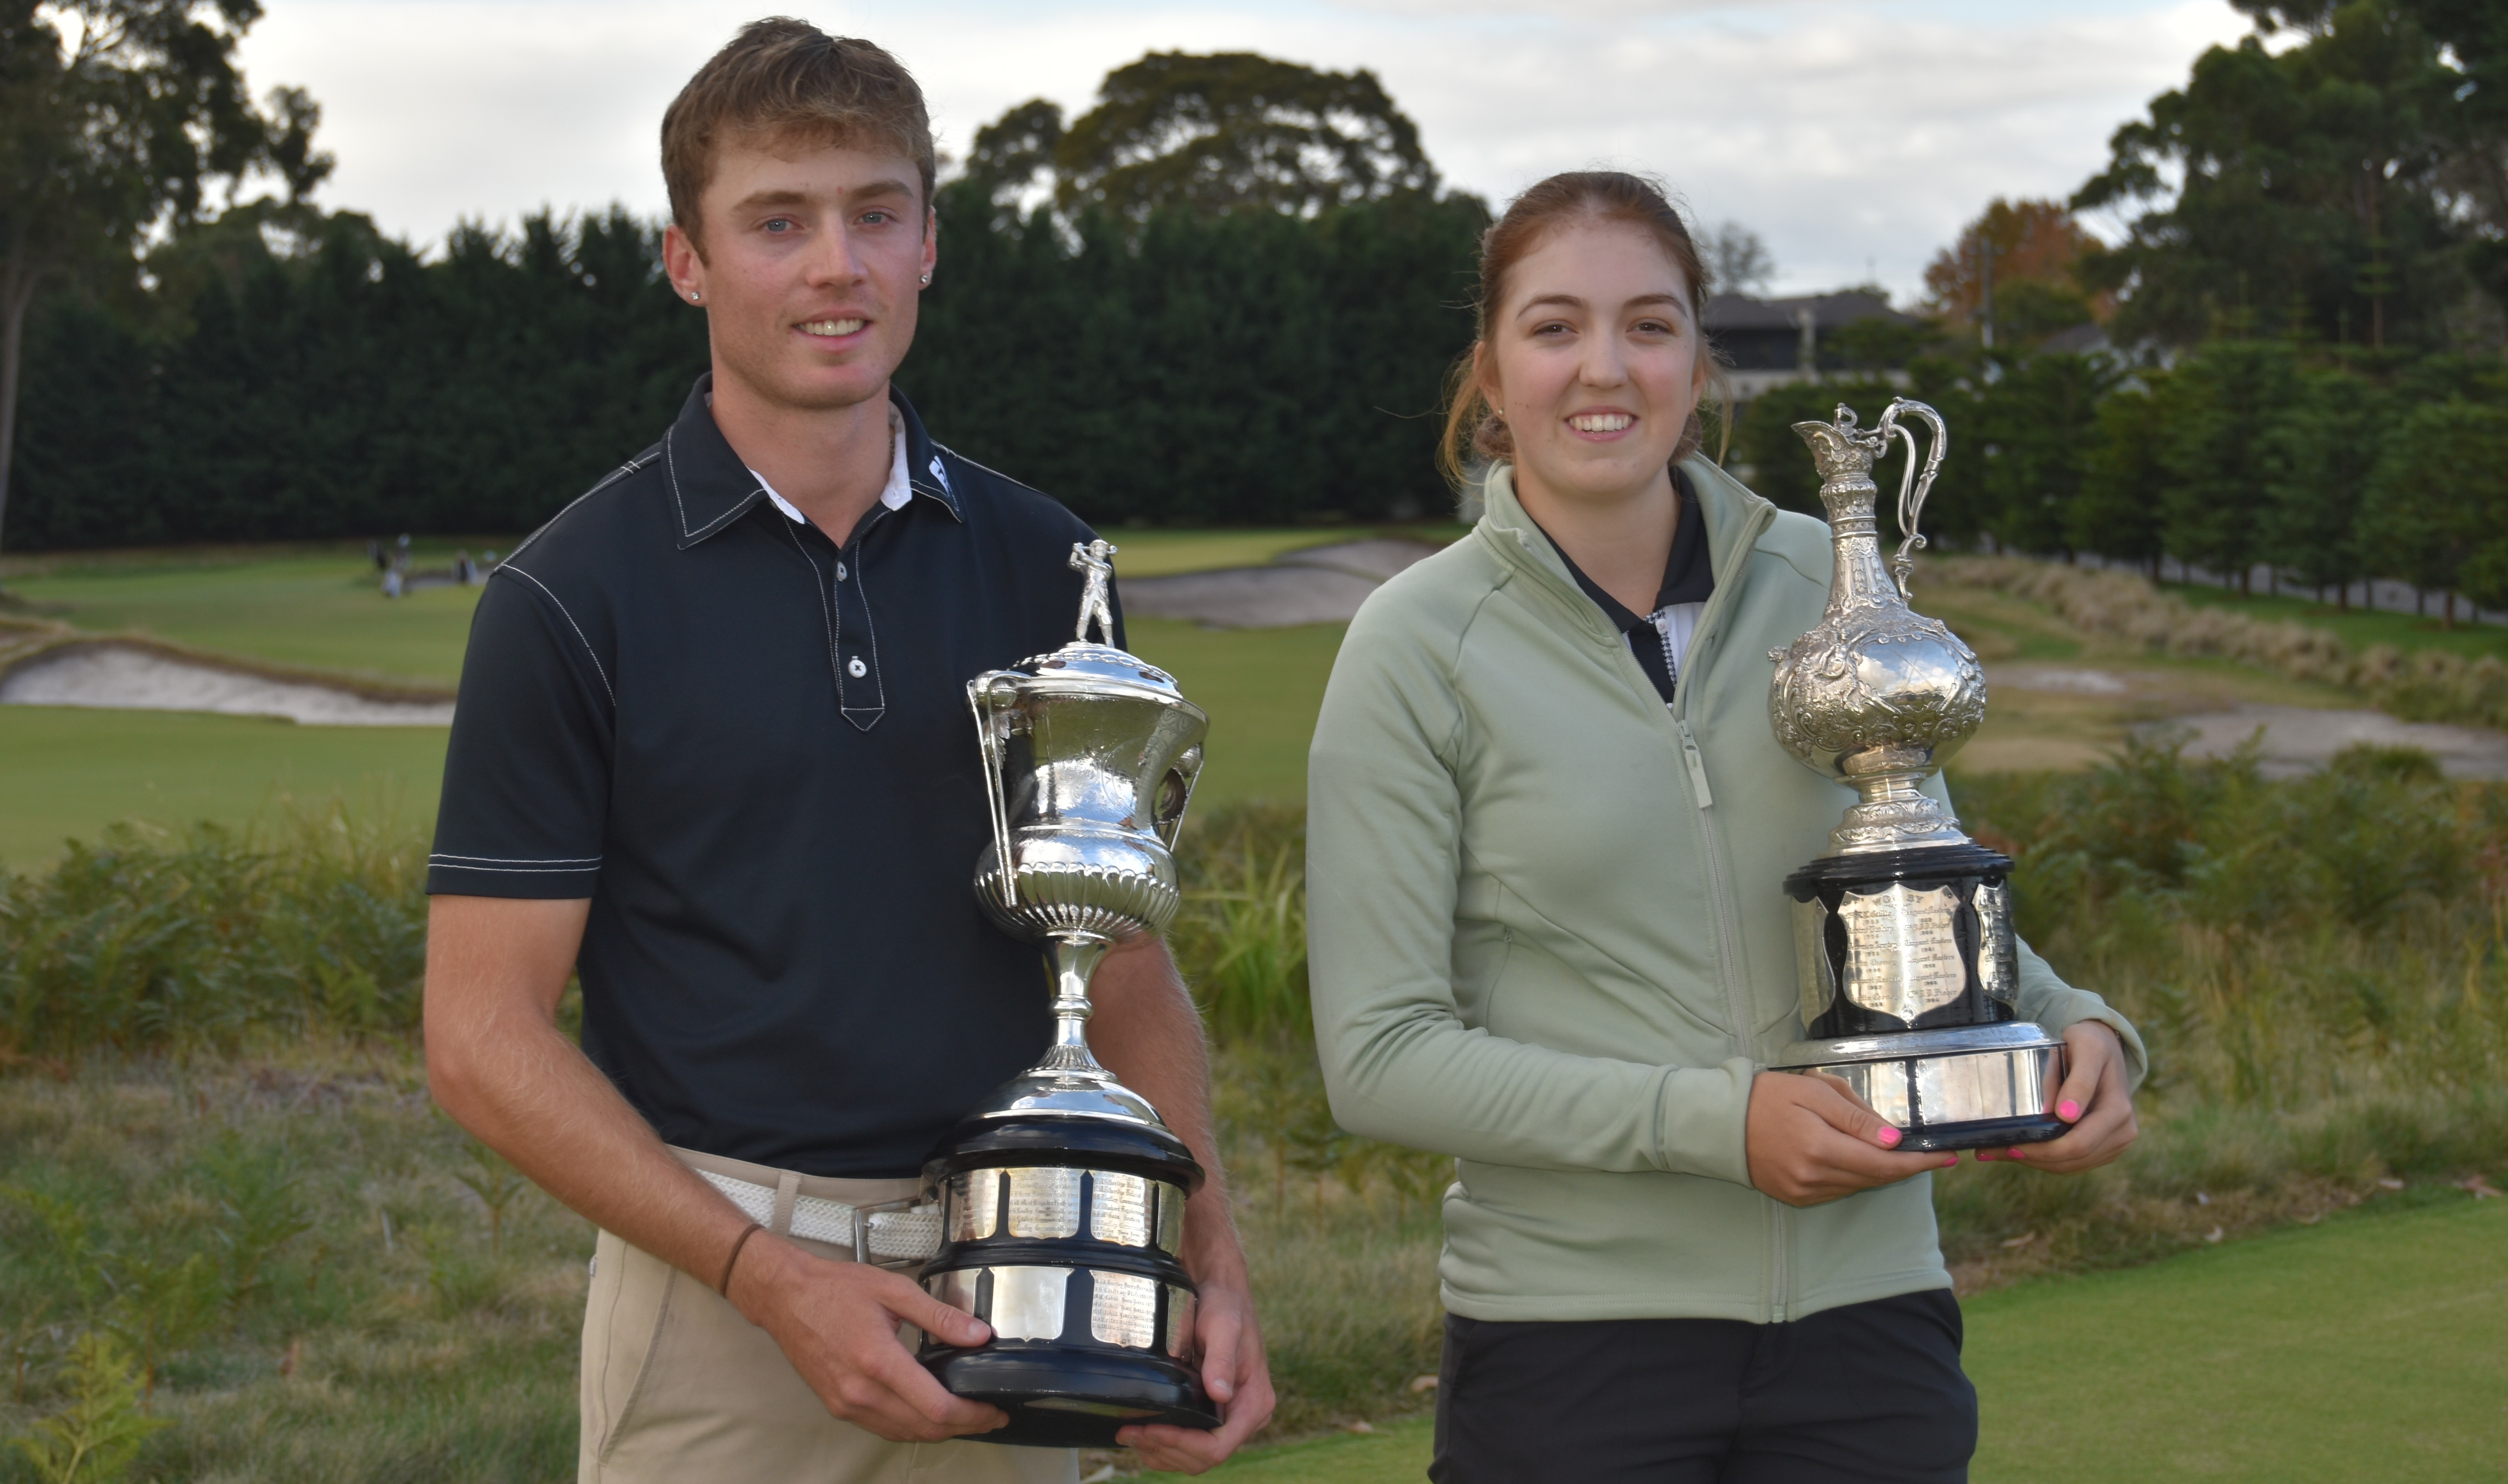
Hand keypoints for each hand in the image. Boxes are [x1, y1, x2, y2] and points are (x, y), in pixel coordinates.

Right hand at [729, 1235, 1008, 1442]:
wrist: (786, 1298)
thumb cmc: (836, 1289)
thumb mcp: (895, 1290)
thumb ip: (941, 1316)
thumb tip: (979, 1335)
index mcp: (878, 1360)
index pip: (936, 1407)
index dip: (972, 1415)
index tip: (994, 1410)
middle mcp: (861, 1391)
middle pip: (924, 1427)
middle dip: (964, 1426)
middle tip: (989, 1416)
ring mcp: (847, 1403)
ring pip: (903, 1433)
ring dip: (938, 1431)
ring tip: (965, 1416)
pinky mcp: (838, 1406)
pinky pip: (882, 1428)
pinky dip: (910, 1427)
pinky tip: (927, 1413)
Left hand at [1117, 1259, 1274, 1471]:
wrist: (1221, 1292)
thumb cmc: (1225, 1306)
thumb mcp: (1224, 1327)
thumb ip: (1222, 1359)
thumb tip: (1220, 1394)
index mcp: (1254, 1402)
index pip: (1218, 1445)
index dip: (1183, 1445)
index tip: (1152, 1430)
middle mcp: (1245, 1415)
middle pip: (1204, 1458)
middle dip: (1166, 1450)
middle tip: (1130, 1433)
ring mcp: (1229, 1417)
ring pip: (1194, 1457)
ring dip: (1161, 1452)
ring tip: (1131, 1435)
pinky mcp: (1213, 1413)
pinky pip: (1190, 1443)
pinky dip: (1165, 1445)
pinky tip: (1144, 1433)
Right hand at [1746, 1069, 1953, 1205]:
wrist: (1721, 1121)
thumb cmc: (1768, 1097)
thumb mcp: (1815, 1092)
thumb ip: (1856, 1118)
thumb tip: (1894, 1141)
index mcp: (1821, 1149)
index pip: (1884, 1163)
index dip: (1919, 1162)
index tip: (1947, 1157)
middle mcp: (1815, 1178)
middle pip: (1875, 1178)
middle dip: (1905, 1167)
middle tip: (1931, 1154)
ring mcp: (1804, 1192)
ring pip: (1858, 1186)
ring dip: (1880, 1171)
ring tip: (1893, 1152)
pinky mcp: (1795, 1198)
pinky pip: (1837, 1191)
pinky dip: (1855, 1177)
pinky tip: (1858, 1160)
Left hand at [1979, 1021, 2137, 1172]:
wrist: (2104, 1047)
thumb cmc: (2091, 1044)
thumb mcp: (2088, 1050)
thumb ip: (2080, 1080)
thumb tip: (2067, 1115)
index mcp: (2118, 1112)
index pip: (2078, 1144)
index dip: (2043, 1150)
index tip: (2010, 1144)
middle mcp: (2122, 1132)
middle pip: (2072, 1160)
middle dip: (2032, 1157)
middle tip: (1992, 1150)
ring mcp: (2114, 1142)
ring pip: (2070, 1166)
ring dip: (2035, 1161)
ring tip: (1999, 1150)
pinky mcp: (2103, 1147)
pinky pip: (2072, 1162)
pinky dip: (2045, 1159)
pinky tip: (2021, 1148)